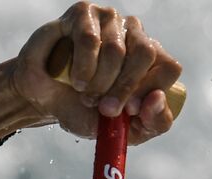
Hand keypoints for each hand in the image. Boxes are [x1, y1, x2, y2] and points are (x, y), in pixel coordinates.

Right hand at [5, 3, 181, 144]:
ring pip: (116, 50)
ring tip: (84, 92)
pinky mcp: (84, 13)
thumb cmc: (83, 111)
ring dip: (97, 83)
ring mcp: (110, 20)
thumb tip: (158, 99)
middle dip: (122, 89)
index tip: (130, 110)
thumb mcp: (122, 131)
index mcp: (151, 61)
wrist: (42, 101)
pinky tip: (73, 77)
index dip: (150, 90)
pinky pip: (89, 40)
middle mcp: (135, 34)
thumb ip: (153, 123)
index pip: (169, 68)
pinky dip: (81, 68)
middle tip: (104, 108)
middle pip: (146, 54)